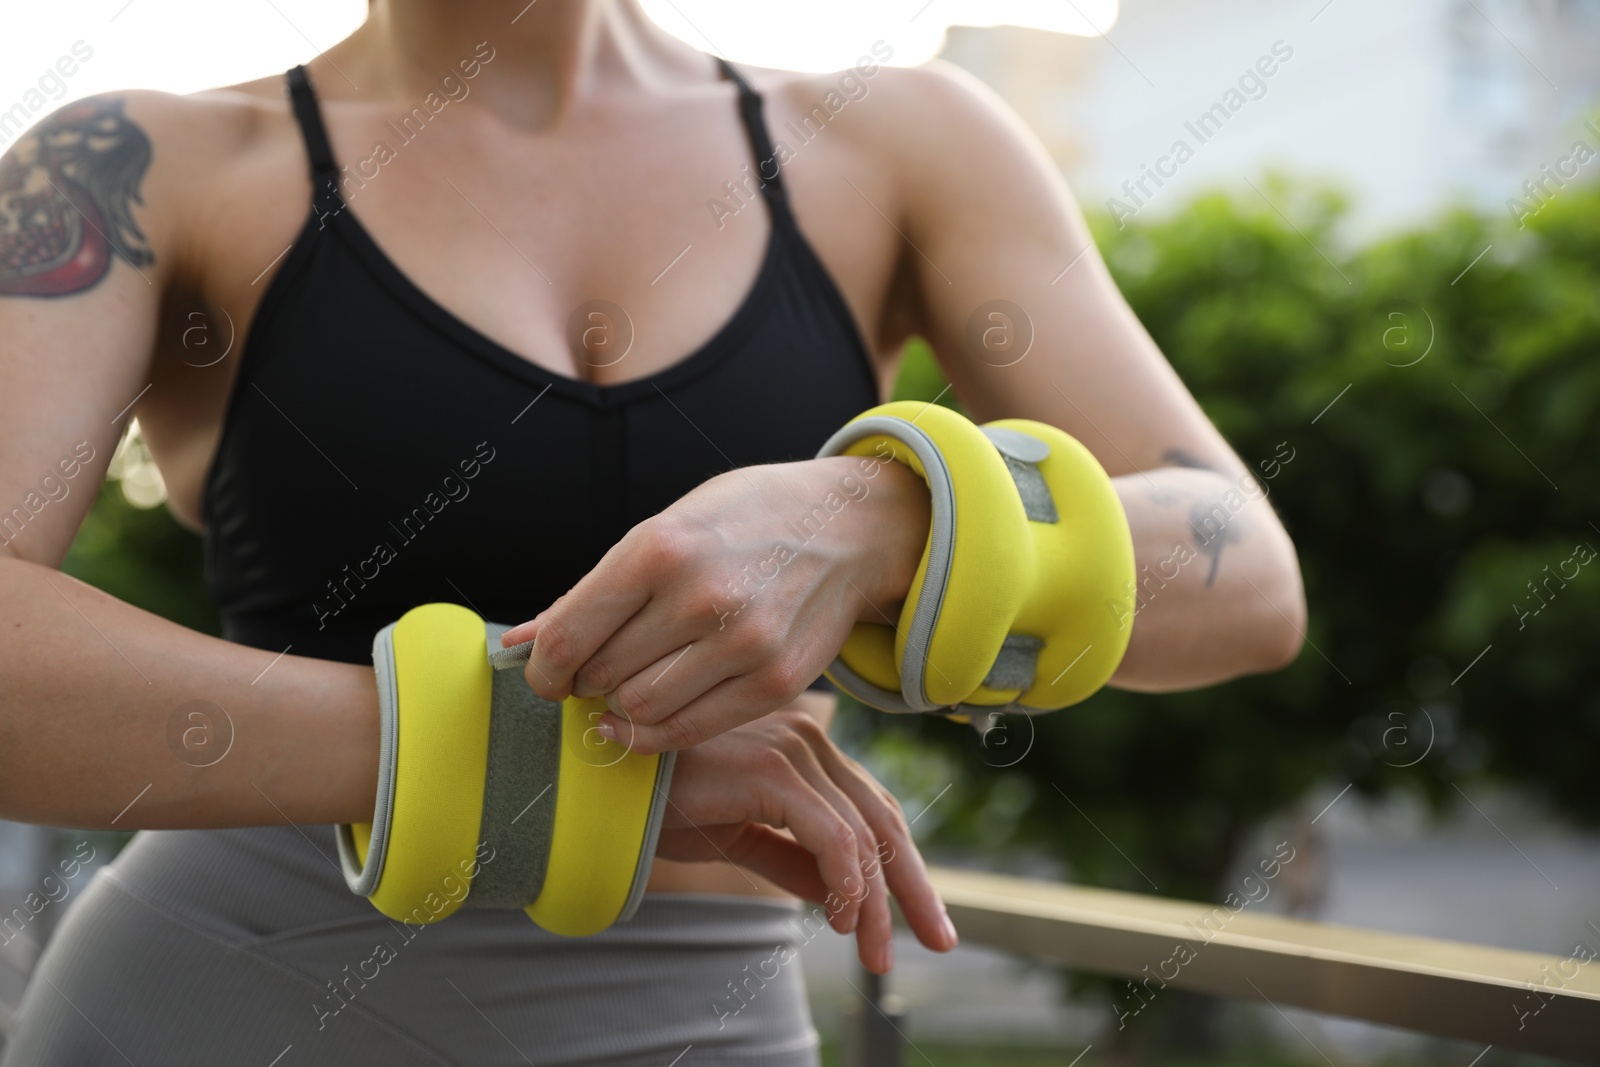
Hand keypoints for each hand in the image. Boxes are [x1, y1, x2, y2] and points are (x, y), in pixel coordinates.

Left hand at [501, 456, 930, 752]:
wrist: (849, 526)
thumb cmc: (743, 522)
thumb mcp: (665, 529)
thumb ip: (590, 593)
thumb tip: (515, 645)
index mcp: (661, 546)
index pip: (570, 636)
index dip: (543, 669)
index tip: (545, 674)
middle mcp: (702, 596)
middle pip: (603, 677)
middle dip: (586, 681)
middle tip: (596, 671)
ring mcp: (745, 643)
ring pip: (641, 710)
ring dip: (622, 706)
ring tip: (632, 682)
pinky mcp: (778, 682)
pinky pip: (690, 729)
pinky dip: (658, 731)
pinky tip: (653, 713)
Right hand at [654, 706, 956, 973]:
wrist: (600, 782)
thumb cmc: (658, 800)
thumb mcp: (741, 840)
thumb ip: (795, 861)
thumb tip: (846, 898)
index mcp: (802, 750)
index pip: (871, 811)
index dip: (901, 867)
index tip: (922, 919)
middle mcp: (807, 740)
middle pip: (881, 818)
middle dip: (912, 885)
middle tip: (939, 939)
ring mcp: (792, 749)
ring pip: (861, 833)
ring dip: (875, 900)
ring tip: (873, 951)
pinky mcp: (773, 770)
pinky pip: (830, 834)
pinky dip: (846, 881)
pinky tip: (844, 919)